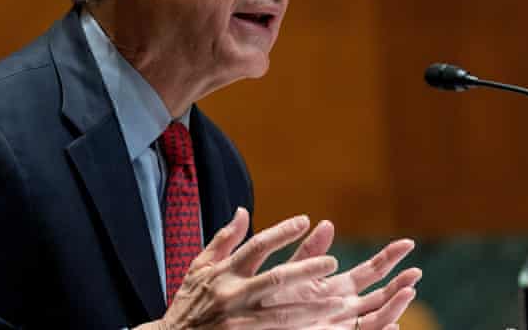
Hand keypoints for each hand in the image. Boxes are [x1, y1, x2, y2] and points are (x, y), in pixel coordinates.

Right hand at [136, 208, 349, 328]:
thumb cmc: (187, 301)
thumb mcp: (198, 266)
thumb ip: (224, 239)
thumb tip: (243, 210)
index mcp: (223, 272)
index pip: (257, 245)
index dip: (282, 231)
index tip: (305, 220)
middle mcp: (231, 294)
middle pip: (276, 278)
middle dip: (307, 270)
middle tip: (334, 262)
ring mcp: (237, 321)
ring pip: (283, 313)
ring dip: (314, 307)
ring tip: (340, 301)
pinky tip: (322, 327)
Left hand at [262, 220, 421, 329]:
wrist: (254, 325)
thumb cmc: (270, 301)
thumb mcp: (291, 271)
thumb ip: (309, 252)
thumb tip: (328, 223)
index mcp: (337, 288)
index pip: (371, 271)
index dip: (390, 258)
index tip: (407, 243)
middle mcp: (346, 307)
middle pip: (382, 293)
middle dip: (401, 282)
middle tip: (416, 269)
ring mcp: (344, 325)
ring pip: (378, 315)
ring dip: (395, 304)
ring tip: (408, 290)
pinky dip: (381, 329)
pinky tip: (393, 322)